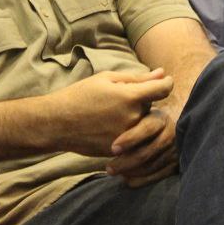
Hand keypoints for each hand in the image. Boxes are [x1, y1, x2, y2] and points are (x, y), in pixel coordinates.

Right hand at [53, 69, 173, 157]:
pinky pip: (135, 139)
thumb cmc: (80, 95)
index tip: (164, 81)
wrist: (57, 123)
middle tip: (121, 99)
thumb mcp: (107, 79)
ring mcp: (128, 137)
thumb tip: (162, 73)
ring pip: (145, 124)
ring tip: (113, 113)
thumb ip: (137, 78)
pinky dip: (128, 132)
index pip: (163, 89)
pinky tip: (109, 125)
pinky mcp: (121, 150)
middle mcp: (133, 118)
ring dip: (137, 117)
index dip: (166, 83)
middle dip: (142, 101)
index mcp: (130, 97)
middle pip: (152, 106)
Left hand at [106, 107, 178, 186]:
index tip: (112, 148)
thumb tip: (106, 116)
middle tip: (109, 168)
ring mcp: (174, 151)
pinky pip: (157, 176)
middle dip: (125, 162)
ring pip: (150, 166)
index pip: (146, 129)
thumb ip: (131, 113)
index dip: (130, 139)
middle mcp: (170, 134)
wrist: (171, 125)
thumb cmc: (146, 118)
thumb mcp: (142, 110)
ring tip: (114, 172)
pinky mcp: (175, 165)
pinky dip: (140, 180)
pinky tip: (127, 179)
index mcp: (160, 119)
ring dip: (130, 172)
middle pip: (147, 152)